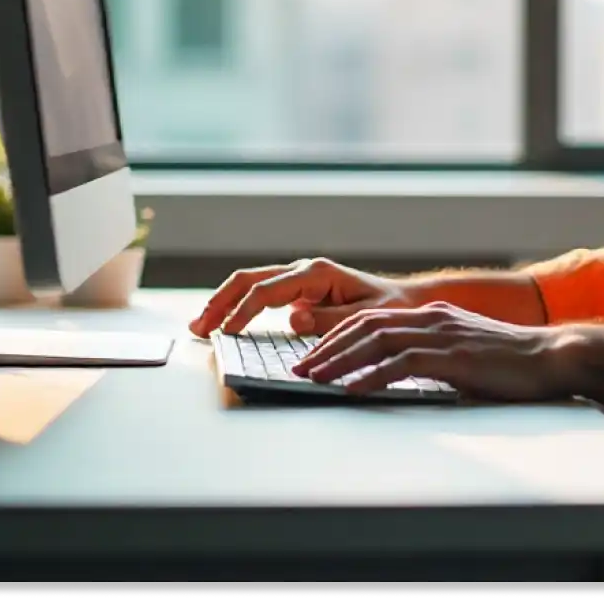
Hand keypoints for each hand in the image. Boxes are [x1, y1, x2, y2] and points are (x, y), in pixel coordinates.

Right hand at [188, 258, 414, 337]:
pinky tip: (224, 322)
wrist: (404, 301)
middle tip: (198, 328)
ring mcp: (299, 279)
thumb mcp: (366, 318)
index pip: (267, 291)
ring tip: (201, 326)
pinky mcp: (298, 290)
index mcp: (317, 273)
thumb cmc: (389, 309)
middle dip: (220, 302)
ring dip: (224, 302)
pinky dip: (239, 305)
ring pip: (250, 283)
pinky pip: (261, 293)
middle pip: (249, 279)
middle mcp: (304, 270)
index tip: (226, 332)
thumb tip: (293, 320)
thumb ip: (330, 319)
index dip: (243, 311)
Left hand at [296, 301, 578, 401]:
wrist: (551, 357)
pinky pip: (401, 365)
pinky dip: (372, 376)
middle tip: (300, 367)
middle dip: (327, 346)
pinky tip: (352, 389)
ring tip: (313, 378)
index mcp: (432, 315)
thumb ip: (432, 360)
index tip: (314, 355)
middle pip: (365, 326)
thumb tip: (400, 379)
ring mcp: (441, 335)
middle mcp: (431, 318)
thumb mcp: (463, 355)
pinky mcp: (452, 356)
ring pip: (376, 341)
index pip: (372, 319)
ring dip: (340, 361)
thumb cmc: (510, 364)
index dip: (338, 336)